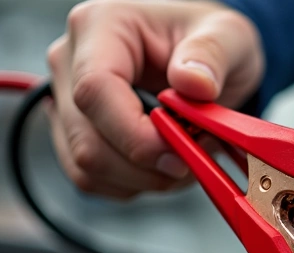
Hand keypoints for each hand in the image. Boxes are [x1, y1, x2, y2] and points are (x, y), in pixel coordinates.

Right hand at [46, 0, 263, 198]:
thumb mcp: (227, 35)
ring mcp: (66, 100)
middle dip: (146, 166)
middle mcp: (71, 62)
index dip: (136, 135)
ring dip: (143, 179)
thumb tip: (195, 85)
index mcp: (100, 26)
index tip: (179, 154)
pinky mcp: (73, 132)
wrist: (201, 57)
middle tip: (192, 161)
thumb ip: (212, 55)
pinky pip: (92, 178)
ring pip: (87, 166)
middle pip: (88, 139)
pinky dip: (134, 184)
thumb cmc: (208, 40)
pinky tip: (164, 164)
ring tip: (184, 158)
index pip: (95, 90)